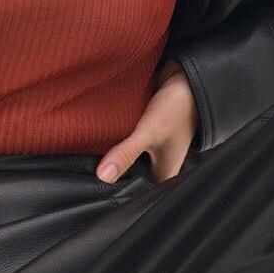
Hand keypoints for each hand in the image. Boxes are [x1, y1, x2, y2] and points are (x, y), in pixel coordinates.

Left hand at [96, 57, 197, 184]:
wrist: (184, 77)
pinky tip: (100, 138)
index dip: (118, 194)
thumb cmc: (178, 108)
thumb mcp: (150, 133)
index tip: (97, 191)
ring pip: (123, 160)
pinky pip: (122, 144)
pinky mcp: (141, 136)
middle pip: (127, 178)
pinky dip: (113, 141)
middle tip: (90, 172)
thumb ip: (127, 153)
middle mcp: (158, 167)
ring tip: (91, 156)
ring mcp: (149, 151)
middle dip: (111, 173)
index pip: (137, 195)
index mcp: (164, 176)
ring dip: (110, 156)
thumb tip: (103, 176)